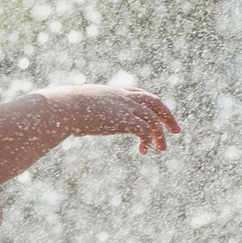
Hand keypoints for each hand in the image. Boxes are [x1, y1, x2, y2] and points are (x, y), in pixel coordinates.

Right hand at [49, 86, 181, 153]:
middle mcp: (124, 97)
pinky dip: (148, 141)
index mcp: (114, 92)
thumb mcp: (78, 106)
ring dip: (160, 135)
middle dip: (167, 116)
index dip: (151, 104)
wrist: (65, 107)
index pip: (140, 93)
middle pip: (155, 103)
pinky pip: (145, 131)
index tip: (158, 113)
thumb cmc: (65, 108)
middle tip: (176, 130)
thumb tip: (74, 125)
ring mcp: (127, 107)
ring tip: (162, 148)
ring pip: (154, 119)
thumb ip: (84, 113)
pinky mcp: (126, 120)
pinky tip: (143, 150)